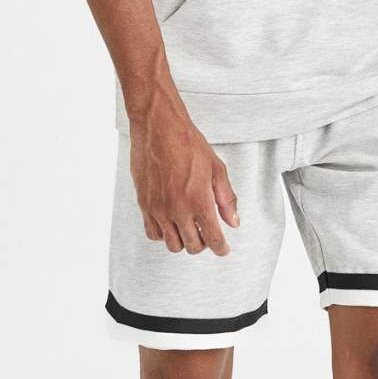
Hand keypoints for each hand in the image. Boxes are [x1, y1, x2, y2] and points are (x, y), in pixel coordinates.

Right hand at [129, 93, 239, 254]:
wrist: (159, 128)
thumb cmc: (189, 144)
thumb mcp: (217, 168)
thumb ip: (226, 198)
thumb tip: (233, 222)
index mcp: (199, 200)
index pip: (212, 238)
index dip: (221, 248)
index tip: (223, 249)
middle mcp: (177, 209)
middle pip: (192, 246)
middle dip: (203, 244)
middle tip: (207, 233)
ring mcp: (158, 208)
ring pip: (172, 245)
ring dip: (183, 241)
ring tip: (189, 228)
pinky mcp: (144, 205)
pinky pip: (153, 233)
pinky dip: (164, 234)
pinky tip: (171, 222)